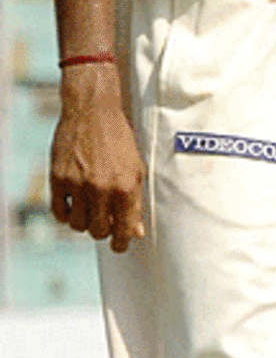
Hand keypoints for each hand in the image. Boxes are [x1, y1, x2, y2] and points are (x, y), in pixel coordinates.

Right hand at [50, 65, 144, 252]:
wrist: (92, 112)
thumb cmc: (118, 140)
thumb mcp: (135, 169)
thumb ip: (135, 202)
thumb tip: (135, 232)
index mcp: (126, 187)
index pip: (123, 230)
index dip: (121, 243)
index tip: (120, 245)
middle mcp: (102, 188)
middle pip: (98, 231)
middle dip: (103, 231)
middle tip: (104, 223)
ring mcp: (77, 184)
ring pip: (78, 225)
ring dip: (84, 223)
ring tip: (89, 211)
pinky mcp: (58, 178)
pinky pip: (59, 212)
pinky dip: (65, 214)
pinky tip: (72, 205)